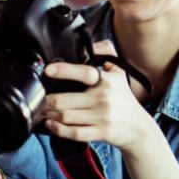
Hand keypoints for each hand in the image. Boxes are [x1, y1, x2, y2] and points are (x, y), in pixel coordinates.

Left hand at [41, 40, 155, 151]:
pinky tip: (52, 124)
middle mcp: (103, 98)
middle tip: (41, 99)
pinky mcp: (99, 133)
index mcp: (107, 81)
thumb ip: (106, 53)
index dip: (64, 71)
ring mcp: (101, 117)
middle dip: (47, 101)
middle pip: (64, 100)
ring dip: (50, 114)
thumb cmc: (123, 99)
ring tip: (45, 111)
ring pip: (65, 116)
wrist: (137, 127)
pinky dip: (58, 129)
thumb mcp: (119, 72)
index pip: (84, 73)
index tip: (48, 70)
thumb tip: (89, 45)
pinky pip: (73, 133)